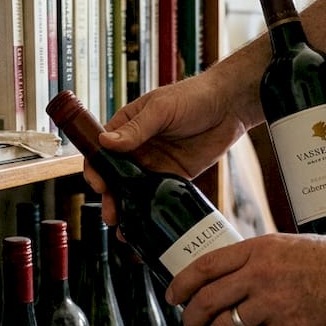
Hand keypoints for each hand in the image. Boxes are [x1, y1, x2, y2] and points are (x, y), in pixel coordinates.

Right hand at [86, 72, 260, 227]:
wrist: (229, 106)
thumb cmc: (193, 96)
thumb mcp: (161, 109)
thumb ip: (136, 128)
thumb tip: (106, 142)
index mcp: (127, 126)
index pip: (102, 151)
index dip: (96, 170)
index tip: (99, 185)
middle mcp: (137, 148)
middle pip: (115, 177)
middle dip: (110, 197)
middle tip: (111, 215)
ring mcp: (155, 164)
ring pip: (134, 191)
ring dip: (127, 209)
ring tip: (125, 229)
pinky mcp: (174, 176)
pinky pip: (158, 197)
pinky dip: (151, 212)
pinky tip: (146, 226)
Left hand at [165, 231, 325, 325]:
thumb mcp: (291, 246)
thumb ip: (264, 259)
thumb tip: (242, 275)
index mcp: (258, 249)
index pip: (204, 266)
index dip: (181, 284)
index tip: (173, 296)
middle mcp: (260, 274)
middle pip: (206, 300)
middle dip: (190, 320)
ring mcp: (274, 303)